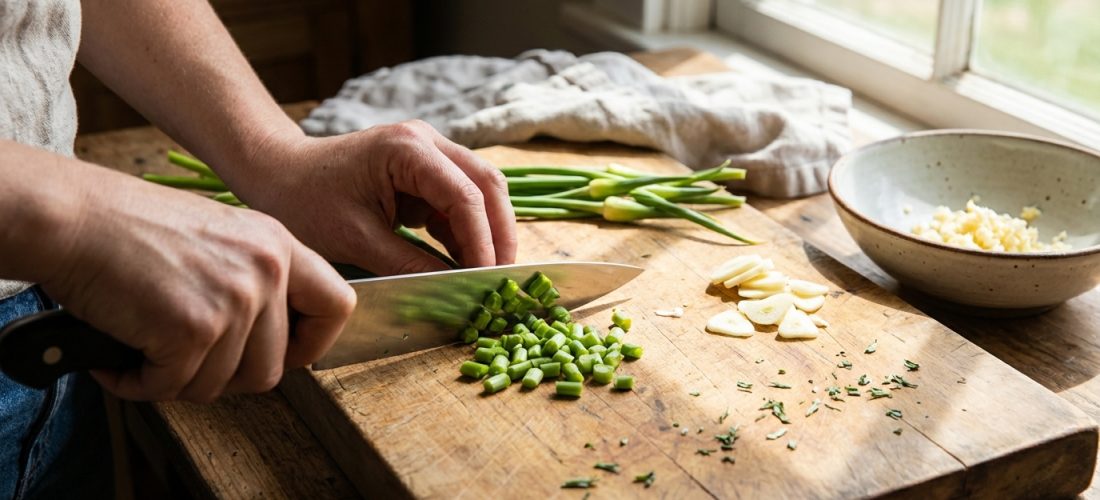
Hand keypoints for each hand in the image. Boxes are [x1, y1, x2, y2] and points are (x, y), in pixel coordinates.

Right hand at [39, 165, 355, 401]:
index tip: (283, 356)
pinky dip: (139, 383)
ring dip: (178, 380)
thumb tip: (271, 342)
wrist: (73, 217)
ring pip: (223, 385)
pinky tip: (119, 358)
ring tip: (144, 349)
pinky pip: (174, 387)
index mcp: (278, 245)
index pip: (338, 306)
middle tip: (183, 360)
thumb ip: (256, 280)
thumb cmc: (129, 227)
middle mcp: (267, 270)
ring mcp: (234, 300)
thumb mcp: (220, 236)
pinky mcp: (194, 328)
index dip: (313, 344)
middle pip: (272, 367)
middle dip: (225, 377)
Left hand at [229, 120, 516, 274]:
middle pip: (487, 185)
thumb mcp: (355, 239)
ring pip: (481, 191)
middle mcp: (427, 142)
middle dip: (499, 234)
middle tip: (503, 279)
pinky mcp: (425, 172)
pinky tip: (464, 264)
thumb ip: (409, 264)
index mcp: (408, 149)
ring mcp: (429, 153)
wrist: (276, 173)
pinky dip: (467, 232)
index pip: (465, 196)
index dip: (483, 241)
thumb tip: (453, 291)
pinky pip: (460, 201)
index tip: (486, 280)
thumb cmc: (304, 200)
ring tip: (488, 276)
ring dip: (488, 233)